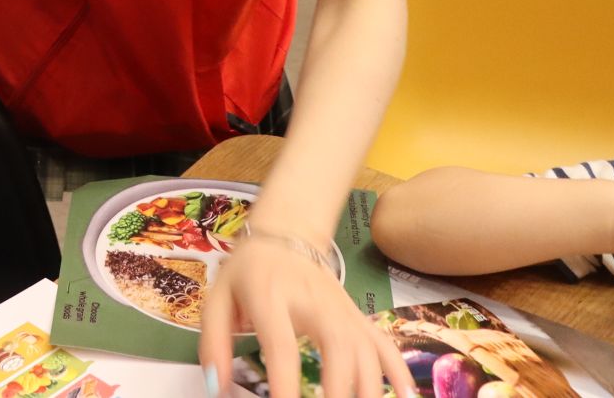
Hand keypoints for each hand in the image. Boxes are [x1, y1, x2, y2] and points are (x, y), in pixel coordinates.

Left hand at [201, 234, 413, 397]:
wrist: (287, 232)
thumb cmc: (248, 272)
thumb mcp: (218, 298)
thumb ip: (213, 342)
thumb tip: (216, 388)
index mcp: (271, 296)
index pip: (281, 342)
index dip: (285, 380)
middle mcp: (314, 302)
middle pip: (337, 347)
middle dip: (340, 392)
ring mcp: (343, 309)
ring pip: (368, 351)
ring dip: (371, 391)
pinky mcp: (359, 317)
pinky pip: (385, 345)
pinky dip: (400, 373)